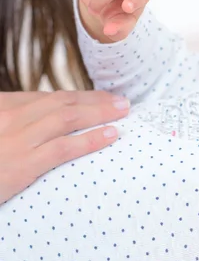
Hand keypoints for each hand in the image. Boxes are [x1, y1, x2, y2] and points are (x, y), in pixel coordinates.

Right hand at [0, 91, 129, 204]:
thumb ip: (15, 128)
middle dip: (96, 100)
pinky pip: (63, 147)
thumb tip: (41, 130)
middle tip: (121, 102)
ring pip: (67, 118)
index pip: (48, 98)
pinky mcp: (23, 163)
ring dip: (100, 112)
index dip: (80, 96)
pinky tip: (111, 135)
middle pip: (62, 103)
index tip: (102, 98)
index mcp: (2, 109)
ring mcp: (17, 139)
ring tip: (124, 111)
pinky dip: (91, 139)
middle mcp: (10, 118)